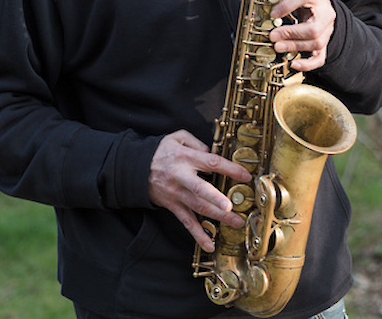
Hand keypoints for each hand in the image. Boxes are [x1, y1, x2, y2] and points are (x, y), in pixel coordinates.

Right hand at [148, 130, 251, 251]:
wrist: (135, 168)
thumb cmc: (161, 151)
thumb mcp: (177, 137)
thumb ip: (197, 142)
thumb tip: (212, 152)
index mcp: (185, 158)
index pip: (211, 163)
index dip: (229, 169)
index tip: (246, 175)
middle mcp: (181, 177)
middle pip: (200, 189)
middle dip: (216, 199)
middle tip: (231, 207)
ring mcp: (177, 194)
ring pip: (198, 207)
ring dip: (217, 217)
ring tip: (236, 223)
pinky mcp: (172, 206)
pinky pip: (186, 222)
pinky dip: (198, 235)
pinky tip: (209, 244)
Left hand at [270, 0, 335, 71]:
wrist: (322, 5)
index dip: (288, 5)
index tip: (273, 14)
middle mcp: (326, 14)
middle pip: (313, 29)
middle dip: (291, 34)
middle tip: (273, 36)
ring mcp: (328, 30)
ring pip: (316, 43)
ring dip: (294, 47)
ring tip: (277, 47)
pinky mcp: (325, 43)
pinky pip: (320, 58)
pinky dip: (307, 64)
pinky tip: (293, 64)